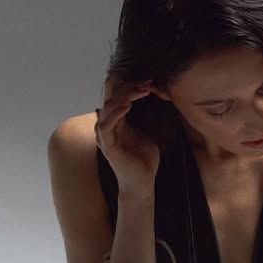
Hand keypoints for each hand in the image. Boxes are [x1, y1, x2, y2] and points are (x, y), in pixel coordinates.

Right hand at [95, 74, 160, 195]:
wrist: (141, 182)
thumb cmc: (144, 160)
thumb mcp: (148, 131)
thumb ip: (145, 115)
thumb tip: (157, 98)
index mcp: (116, 121)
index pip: (117, 95)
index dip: (131, 85)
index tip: (149, 79)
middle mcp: (107, 125)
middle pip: (110, 97)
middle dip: (128, 87)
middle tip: (146, 81)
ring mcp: (105, 135)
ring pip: (107, 108)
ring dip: (124, 97)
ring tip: (141, 90)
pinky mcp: (107, 145)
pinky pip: (106, 125)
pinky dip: (115, 113)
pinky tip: (127, 105)